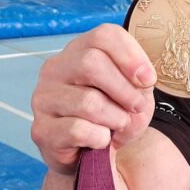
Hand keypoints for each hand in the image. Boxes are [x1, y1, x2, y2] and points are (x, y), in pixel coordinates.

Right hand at [31, 24, 156, 174]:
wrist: (90, 154)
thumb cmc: (112, 115)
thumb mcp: (134, 92)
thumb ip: (139, 80)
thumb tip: (142, 78)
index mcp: (79, 50)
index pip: (103, 35)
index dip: (131, 56)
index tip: (148, 80)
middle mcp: (55, 69)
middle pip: (92, 63)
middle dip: (125, 90)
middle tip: (137, 107)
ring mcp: (44, 98)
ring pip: (88, 101)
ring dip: (116, 118)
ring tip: (119, 126)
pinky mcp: (42, 129)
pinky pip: (79, 130)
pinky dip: (101, 138)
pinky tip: (101, 139)